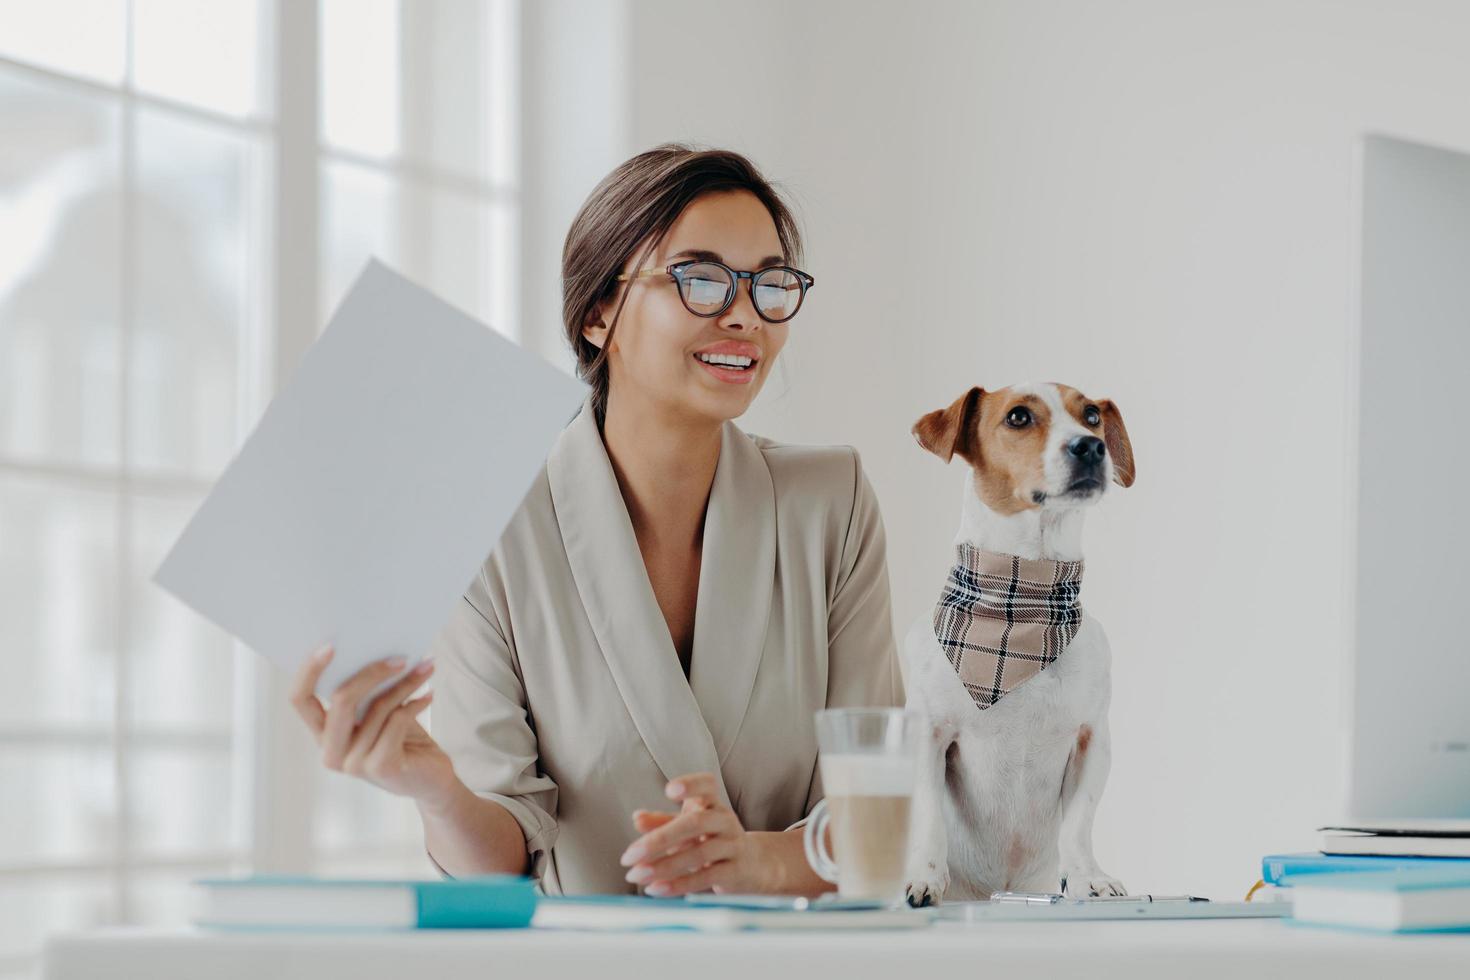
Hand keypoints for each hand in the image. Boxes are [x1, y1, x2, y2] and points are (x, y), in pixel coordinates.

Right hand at [289, 644, 459, 808]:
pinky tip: (429, 695)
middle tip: (401, 656)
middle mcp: (331, 752)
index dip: (309, 671)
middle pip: (341, 700)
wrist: (431, 780)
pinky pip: (396, 721)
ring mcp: (354, 764)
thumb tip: (375, 649)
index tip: (331, 645)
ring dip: (406, 683)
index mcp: (323, 734)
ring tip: (426, 668)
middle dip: (371, 672)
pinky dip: (415, 703)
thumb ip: (367, 691)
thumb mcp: (379, 712)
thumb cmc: (403, 739)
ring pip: (377, 707)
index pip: (300, 699)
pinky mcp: (381, 767)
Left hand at [619, 772, 770, 896]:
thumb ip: (662, 822)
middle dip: (659, 840)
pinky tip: (656, 889)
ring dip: (663, 867)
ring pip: (699, 853)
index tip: (669, 790)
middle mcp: (724, 820)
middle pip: (695, 823)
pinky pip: (706, 877)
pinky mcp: (735, 871)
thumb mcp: (687, 828)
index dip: (690, 785)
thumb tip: (637, 818)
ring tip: (637, 875)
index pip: (706, 785)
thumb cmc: (712, 840)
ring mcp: (732, 845)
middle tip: (629, 856)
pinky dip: (678, 885)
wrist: (752, 865)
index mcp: (712, 803)